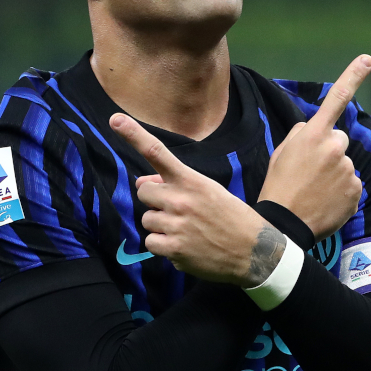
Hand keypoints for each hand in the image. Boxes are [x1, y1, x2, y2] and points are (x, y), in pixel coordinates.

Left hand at [110, 113, 286, 286]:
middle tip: (176, 209)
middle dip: (155, 200)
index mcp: (191, 180)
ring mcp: (176, 225)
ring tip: (186, 230)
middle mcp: (180, 200)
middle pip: (144, 192)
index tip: (115, 120)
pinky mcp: (174, 249)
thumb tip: (141, 181)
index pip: (157, 153)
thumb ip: (175, 184)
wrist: (254, 250)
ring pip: (147, 219)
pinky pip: (150, 242)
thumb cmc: (231, 217)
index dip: (133, 135)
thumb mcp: (209, 191)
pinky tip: (184, 246)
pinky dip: (163, 246)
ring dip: (160, 225)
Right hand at [258, 55, 370, 239]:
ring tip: (314, 190)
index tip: (368, 58)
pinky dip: (341, 192)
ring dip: (333, 173)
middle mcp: (334, 148)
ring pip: (344, 164)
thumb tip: (315, 129)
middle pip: (339, 140)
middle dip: (329, 150)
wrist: (285, 225)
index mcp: (313, 135)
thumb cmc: (278, 186)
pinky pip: (351, 185)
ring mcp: (347, 170)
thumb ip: (301, 134)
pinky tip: (324, 202)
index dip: (353, 76)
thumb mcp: (281, 153)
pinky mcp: (356, 190)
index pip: (336, 99)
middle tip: (309, 171)